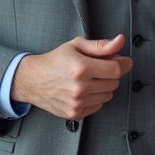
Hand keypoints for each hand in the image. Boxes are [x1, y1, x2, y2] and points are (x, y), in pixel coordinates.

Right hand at [11, 36, 131, 119]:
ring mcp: (77, 103)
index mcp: (81, 68)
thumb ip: (101, 45)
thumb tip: (121, 40)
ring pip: (108, 95)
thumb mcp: (76, 46)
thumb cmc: (55, 60)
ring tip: (89, 79)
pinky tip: (83, 90)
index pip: (116, 69)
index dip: (121, 63)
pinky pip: (98, 105)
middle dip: (109, 74)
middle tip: (98, 68)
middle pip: (114, 83)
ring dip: (103, 87)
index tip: (121, 61)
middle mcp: (80, 87)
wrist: (32, 80)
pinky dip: (95, 98)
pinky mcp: (75, 113)